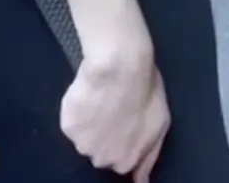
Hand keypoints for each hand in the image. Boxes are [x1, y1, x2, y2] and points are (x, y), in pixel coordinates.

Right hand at [59, 46, 169, 179]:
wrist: (120, 66)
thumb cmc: (145, 92)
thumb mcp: (160, 123)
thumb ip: (149, 157)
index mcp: (125, 161)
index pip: (120, 159)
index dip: (122, 137)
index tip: (125, 119)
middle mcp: (101, 160)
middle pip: (100, 151)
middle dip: (105, 135)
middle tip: (112, 108)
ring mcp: (82, 144)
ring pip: (84, 137)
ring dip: (89, 123)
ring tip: (100, 98)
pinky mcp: (67, 125)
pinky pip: (70, 120)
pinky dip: (76, 110)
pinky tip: (88, 94)